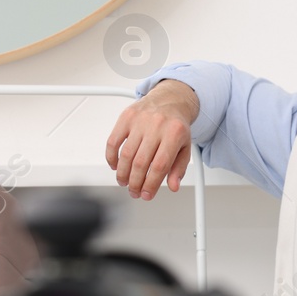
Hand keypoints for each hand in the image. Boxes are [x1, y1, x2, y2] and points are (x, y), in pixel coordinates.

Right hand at [106, 79, 199, 199]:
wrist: (170, 100)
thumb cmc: (176, 126)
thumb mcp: (185, 147)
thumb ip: (179, 168)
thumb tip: (173, 186)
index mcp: (174, 134)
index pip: (160, 166)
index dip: (151, 184)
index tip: (147, 195)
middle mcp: (156, 126)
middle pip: (141, 162)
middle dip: (135, 183)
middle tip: (134, 191)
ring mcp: (140, 121)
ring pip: (126, 154)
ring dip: (123, 173)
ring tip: (124, 182)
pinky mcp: (126, 117)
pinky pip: (113, 141)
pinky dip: (111, 157)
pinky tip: (115, 166)